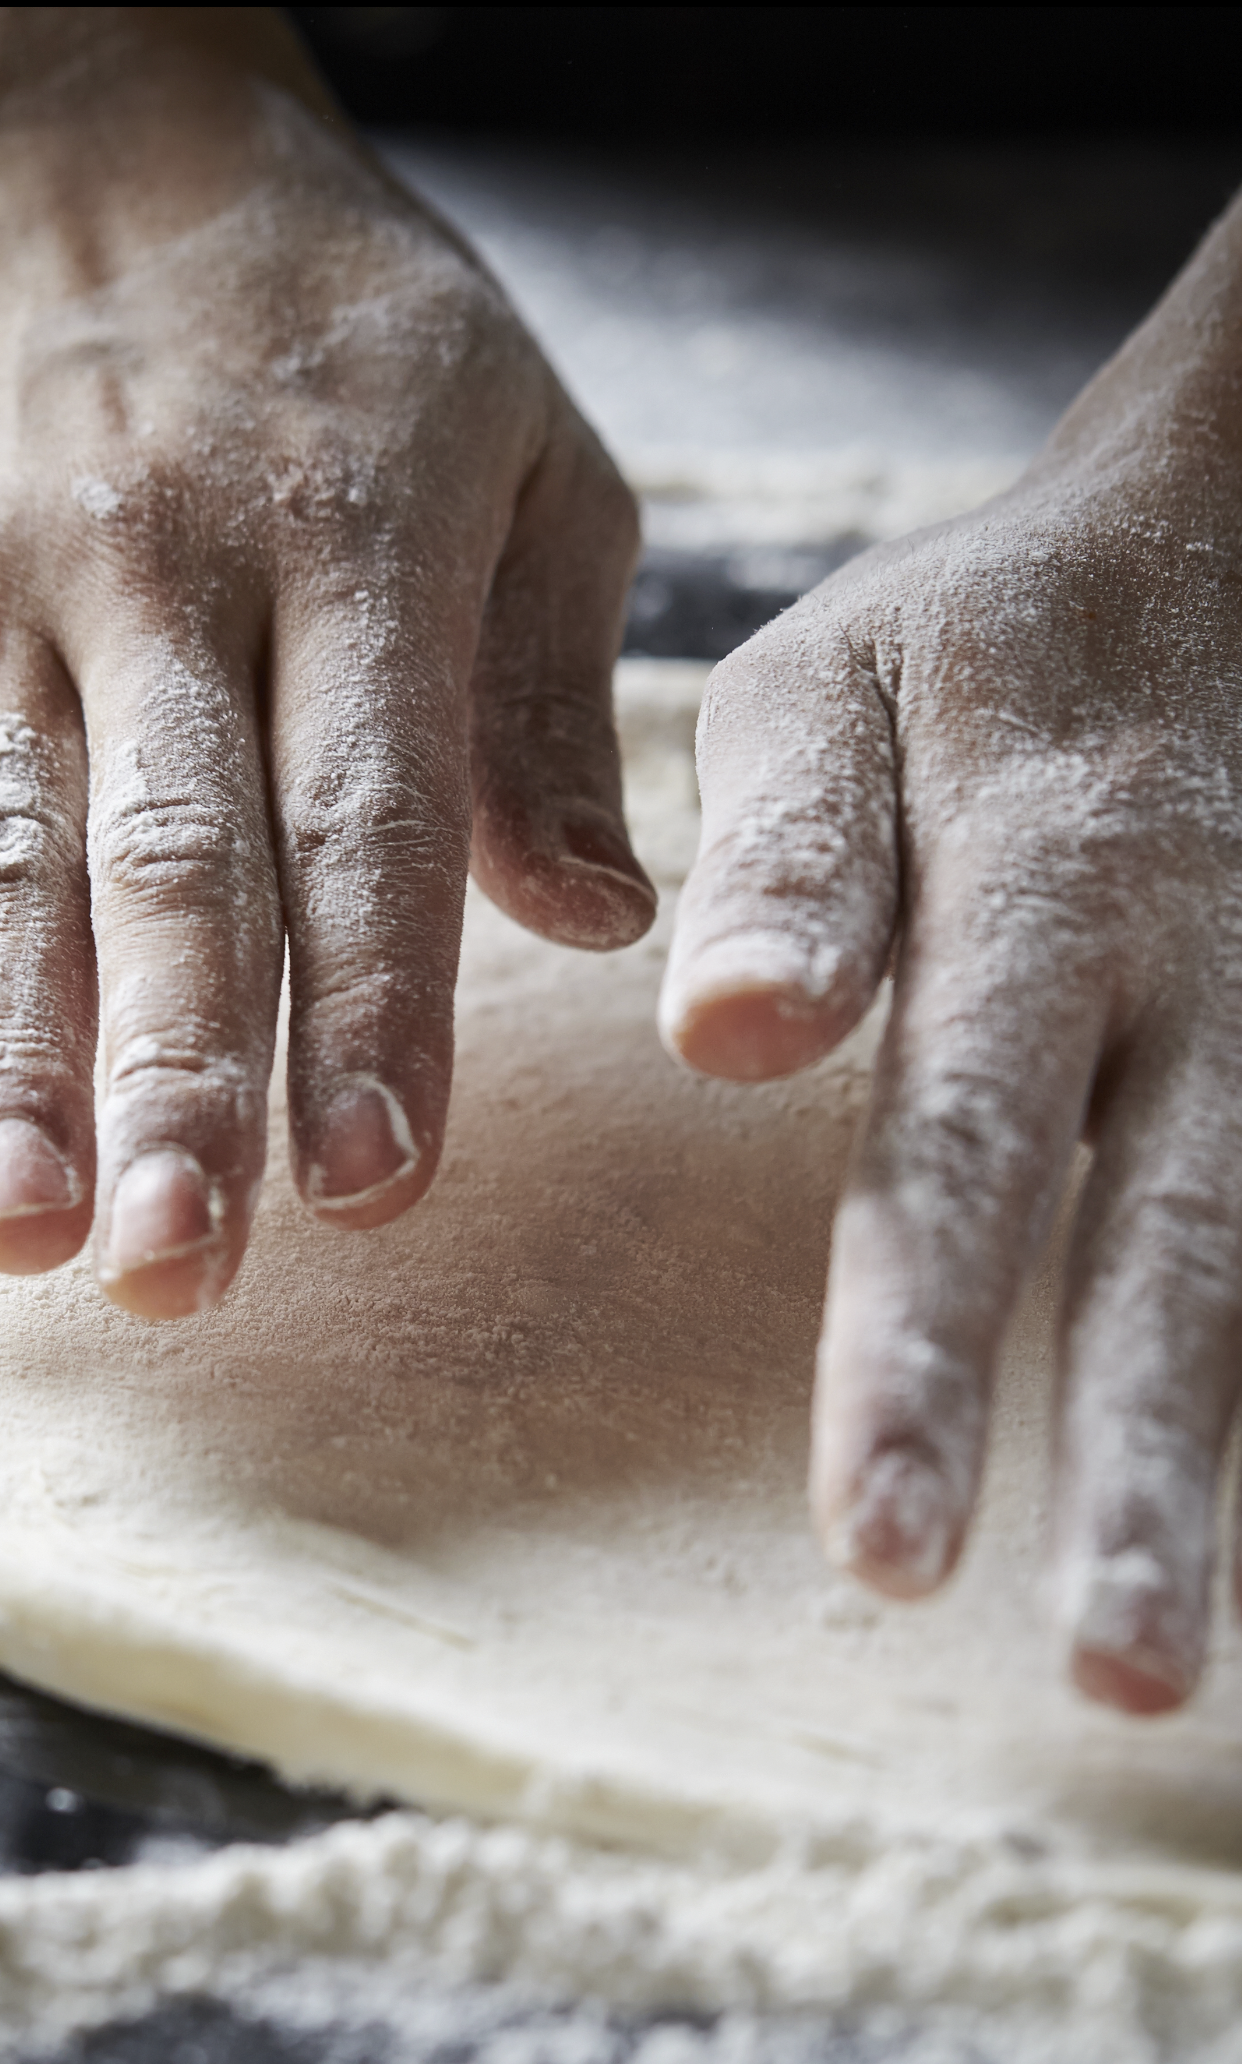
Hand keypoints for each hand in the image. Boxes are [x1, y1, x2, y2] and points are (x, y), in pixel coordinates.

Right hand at [0, 6, 652, 1317]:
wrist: (108, 140)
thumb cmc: (362, 339)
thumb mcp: (529, 465)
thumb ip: (549, 704)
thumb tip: (599, 926)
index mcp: (360, 535)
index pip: (373, 811)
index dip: (370, 1003)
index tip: (373, 1180)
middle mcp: (170, 569)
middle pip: (172, 859)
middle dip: (176, 1076)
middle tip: (182, 1269)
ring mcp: (11, 582)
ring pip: (8, 849)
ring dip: (12, 1056)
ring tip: (29, 1240)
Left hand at [661, 187, 1241, 1715]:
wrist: (1218, 546)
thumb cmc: (978, 643)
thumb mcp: (839, 687)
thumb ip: (787, 858)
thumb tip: (722, 1037)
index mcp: (1038, 885)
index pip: (967, 1141)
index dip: (930, 1345)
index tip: (893, 1552)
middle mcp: (1194, 973)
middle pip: (1173, 1235)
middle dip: (1141, 1460)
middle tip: (1114, 1674)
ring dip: (1233, 1455)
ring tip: (1173, 1660)